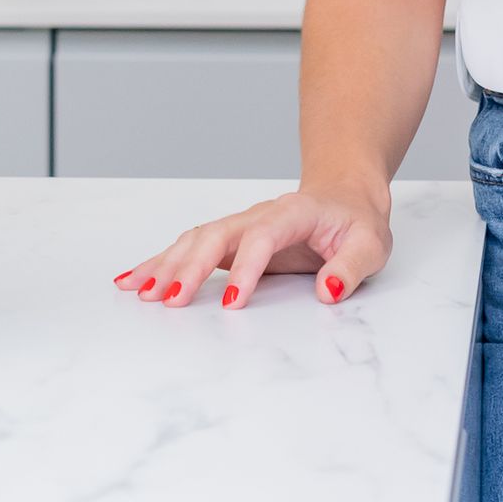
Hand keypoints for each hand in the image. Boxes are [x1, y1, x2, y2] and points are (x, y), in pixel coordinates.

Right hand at [113, 182, 392, 310]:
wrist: (344, 196)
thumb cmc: (356, 223)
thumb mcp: (370, 245)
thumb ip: (351, 267)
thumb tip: (328, 291)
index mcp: (293, 214)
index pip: (262, 237)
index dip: (246, 269)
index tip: (232, 304)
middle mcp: (258, 215)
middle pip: (216, 235)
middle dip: (190, 268)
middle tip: (168, 301)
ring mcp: (239, 226)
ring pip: (195, 240)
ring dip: (166, 265)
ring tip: (139, 293)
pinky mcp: (228, 241)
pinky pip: (189, 249)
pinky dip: (159, 263)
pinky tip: (132, 279)